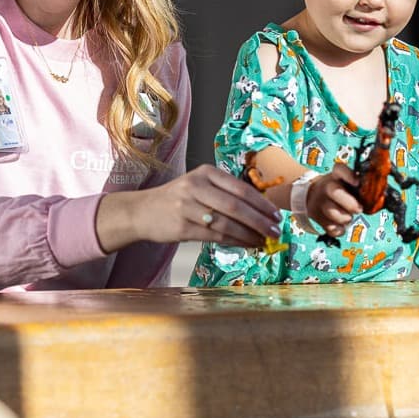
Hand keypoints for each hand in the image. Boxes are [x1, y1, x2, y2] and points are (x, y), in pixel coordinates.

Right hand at [99, 165, 282, 251]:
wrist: (142, 211)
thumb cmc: (177, 199)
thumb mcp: (199, 186)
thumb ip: (225, 193)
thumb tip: (260, 211)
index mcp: (205, 173)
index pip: (240, 188)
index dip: (261, 204)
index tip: (276, 215)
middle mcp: (196, 186)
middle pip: (235, 206)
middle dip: (259, 221)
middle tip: (275, 231)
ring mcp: (187, 207)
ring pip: (226, 223)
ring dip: (249, 235)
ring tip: (263, 241)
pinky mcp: (181, 227)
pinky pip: (214, 236)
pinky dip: (234, 242)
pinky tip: (246, 245)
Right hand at [305, 163, 361, 236]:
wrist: (312, 195)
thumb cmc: (338, 189)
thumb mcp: (346, 182)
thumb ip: (360, 186)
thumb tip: (379, 194)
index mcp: (336, 176)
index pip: (339, 169)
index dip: (349, 175)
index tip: (357, 183)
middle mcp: (326, 187)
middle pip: (335, 191)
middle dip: (350, 203)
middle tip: (358, 209)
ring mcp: (320, 202)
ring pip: (332, 212)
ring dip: (345, 218)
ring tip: (348, 217)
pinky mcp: (317, 217)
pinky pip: (331, 228)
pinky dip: (339, 229)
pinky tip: (341, 225)